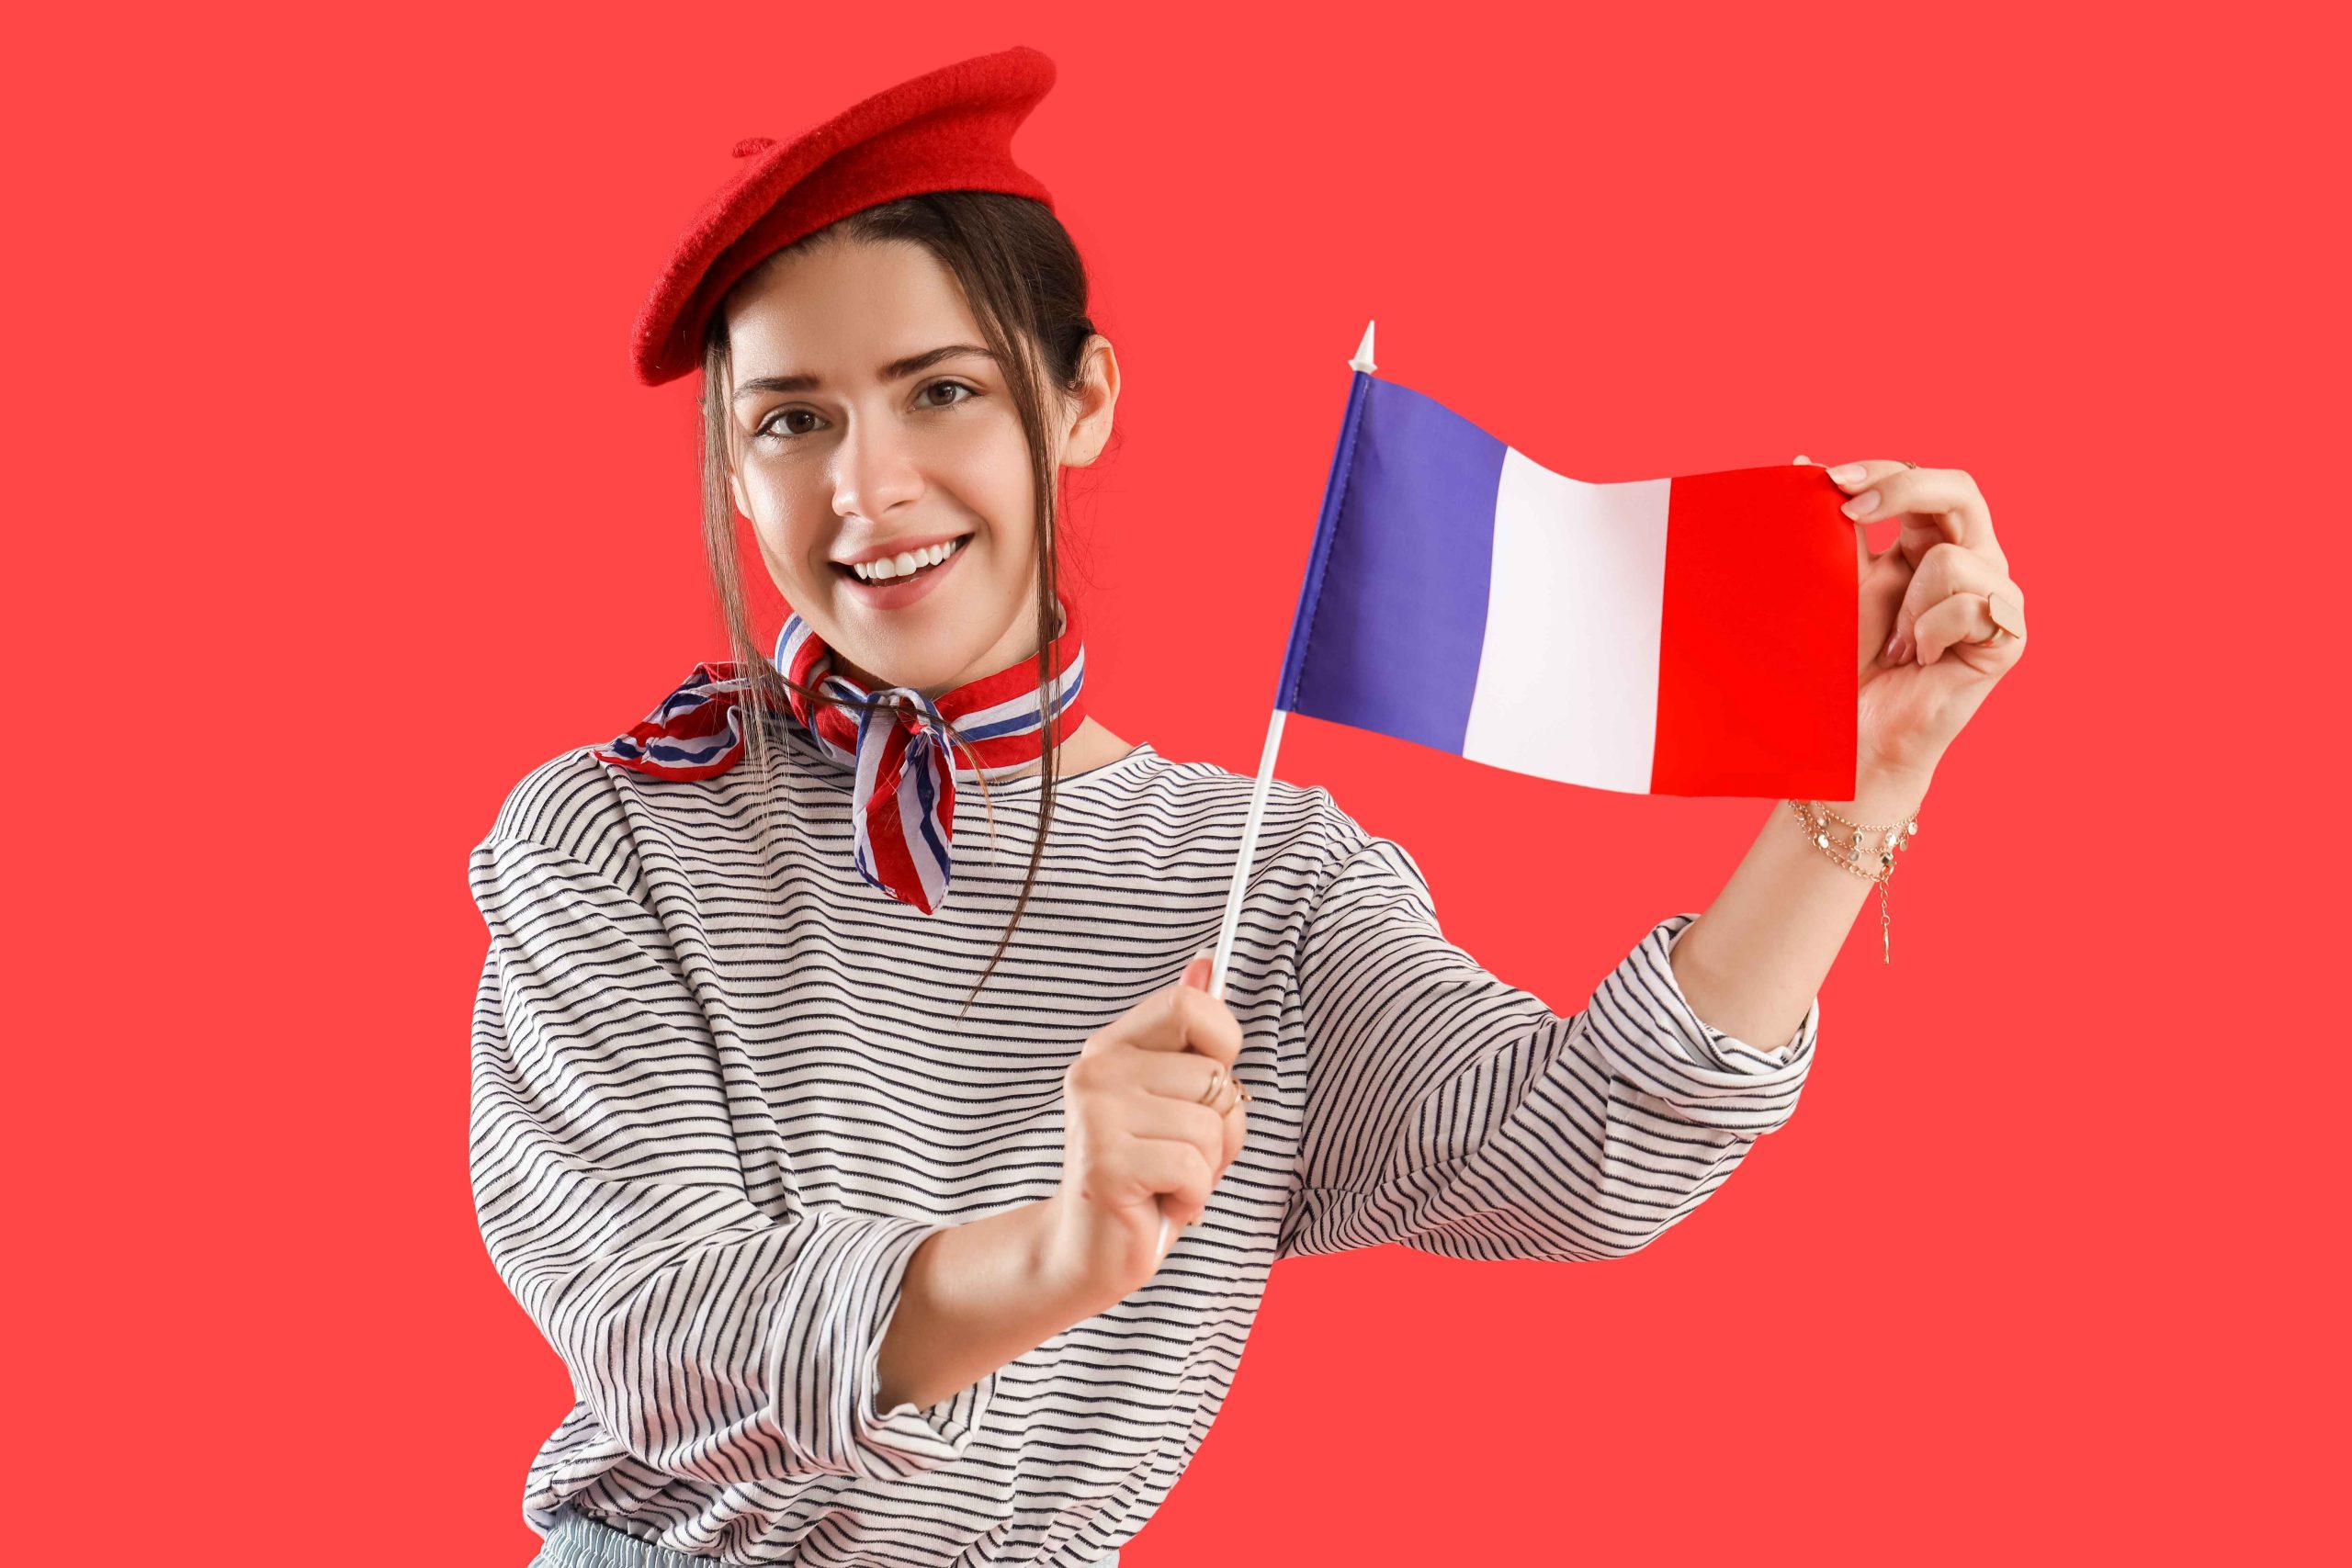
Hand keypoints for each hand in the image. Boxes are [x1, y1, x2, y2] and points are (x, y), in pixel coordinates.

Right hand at [1042, 951, 1250, 1306]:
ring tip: (1168, 1182)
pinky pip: (1195, 1168)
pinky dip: (1193, 1198)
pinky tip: (1162, 1205)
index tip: (1208, 1088)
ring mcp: (1096, 1115)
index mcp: (1112, 1046)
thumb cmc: (1144, 1176)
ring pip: (1211, 1126)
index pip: (1190, 1004)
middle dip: (1221, 1129)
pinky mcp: (1105, 1164)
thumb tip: (1205, 962)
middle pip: (1215, 1076)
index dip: (1223, 1044)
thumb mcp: (1173, 1101)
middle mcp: (1097, 1071)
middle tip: (1181, 1156)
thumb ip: (1188, 1038)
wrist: (1086, 1251)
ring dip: (1207, 1169)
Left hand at [1796, 456, 2029, 783]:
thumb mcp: (1837, 582)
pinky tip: (1921, 660)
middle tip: (1850, 512)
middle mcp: (1974, 559)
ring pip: (1953, 557)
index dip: (1882, 471)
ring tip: (1898, 644)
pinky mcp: (2010, 635)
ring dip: (1908, 604)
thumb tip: (1804, 459)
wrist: (1851, 734)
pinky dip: (1930, 633)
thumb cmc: (1842, 663)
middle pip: (1961, 488)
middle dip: (1904, 489)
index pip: (1922, 477)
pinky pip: (1970, 604)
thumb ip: (1836, 526)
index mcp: (1932, 541)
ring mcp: (1996, 596)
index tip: (1828, 481)